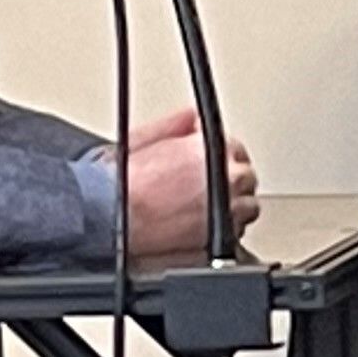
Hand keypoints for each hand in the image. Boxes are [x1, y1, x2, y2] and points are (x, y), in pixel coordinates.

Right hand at [119, 106, 259, 259]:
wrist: (110, 219)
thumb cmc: (120, 185)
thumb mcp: (142, 138)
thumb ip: (176, 124)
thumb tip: (192, 118)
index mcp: (209, 148)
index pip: (236, 148)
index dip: (224, 157)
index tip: (216, 165)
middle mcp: (225, 177)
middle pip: (246, 178)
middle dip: (230, 182)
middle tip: (208, 189)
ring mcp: (228, 210)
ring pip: (247, 207)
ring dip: (232, 207)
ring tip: (206, 210)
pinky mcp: (222, 238)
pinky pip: (237, 233)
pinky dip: (225, 231)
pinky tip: (203, 227)